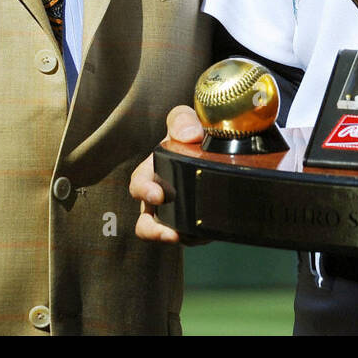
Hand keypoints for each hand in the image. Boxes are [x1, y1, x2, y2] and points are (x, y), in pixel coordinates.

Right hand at [130, 104, 202, 243]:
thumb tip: (190, 136)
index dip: (144, 191)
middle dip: (153, 231)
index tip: (158, 195)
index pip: (139, 184)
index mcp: (152, 171)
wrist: (218, 141)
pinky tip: (210, 232)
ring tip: (196, 236)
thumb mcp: (184, 119)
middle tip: (170, 233)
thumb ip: (182, 120)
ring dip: (181, 237)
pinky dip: (199, 237)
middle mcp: (160, 196)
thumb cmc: (192, 131)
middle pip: (146, 223)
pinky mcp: (193, 222)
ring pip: (170, 234)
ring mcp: (175, 211)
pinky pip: (193, 237)